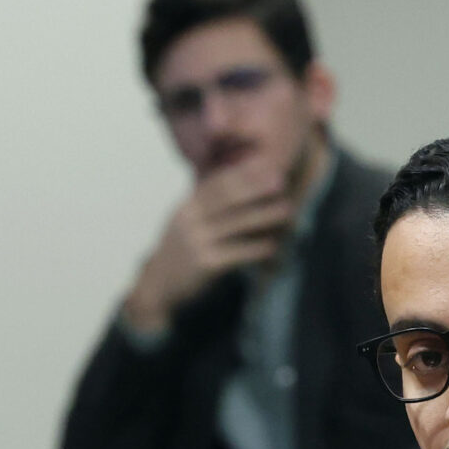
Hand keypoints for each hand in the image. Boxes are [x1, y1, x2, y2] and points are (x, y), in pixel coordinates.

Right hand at [121, 163, 295, 331]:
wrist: (159, 285)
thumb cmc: (182, 251)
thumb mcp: (188, 222)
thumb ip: (208, 204)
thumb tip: (236, 183)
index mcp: (188, 206)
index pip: (216, 182)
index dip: (241, 172)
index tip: (265, 162)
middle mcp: (190, 220)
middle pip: (226, 198)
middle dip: (255, 187)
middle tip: (281, 179)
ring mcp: (197, 242)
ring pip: (236, 224)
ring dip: (264, 215)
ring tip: (288, 209)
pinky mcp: (206, 264)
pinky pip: (237, 253)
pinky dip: (257, 248)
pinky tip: (274, 244)